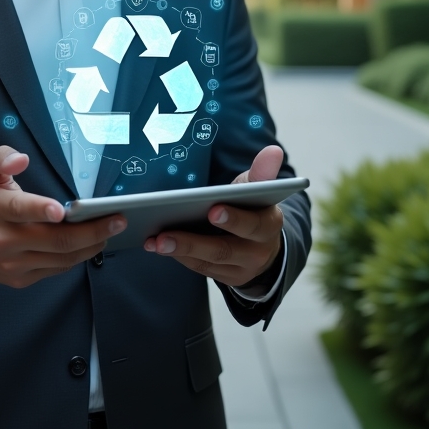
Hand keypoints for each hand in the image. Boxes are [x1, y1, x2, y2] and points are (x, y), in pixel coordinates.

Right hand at [0, 146, 125, 287]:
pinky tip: (91, 243)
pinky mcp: (20, 278)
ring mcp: (12, 263)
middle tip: (117, 220)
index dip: (40, 210)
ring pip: (60, 258)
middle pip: (54, 240)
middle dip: (91, 231)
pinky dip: (77, 257)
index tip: (62, 211)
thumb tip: (20, 159)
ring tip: (111, 231)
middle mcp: (2, 239)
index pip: (19, 210)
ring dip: (91, 245)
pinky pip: (56, 269)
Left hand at [143, 145, 284, 287]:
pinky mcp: (226, 278)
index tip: (212, 210)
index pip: (253, 225)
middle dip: (192, 243)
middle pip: (224, 249)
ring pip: (208, 262)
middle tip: (164, 235)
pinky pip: (201, 268)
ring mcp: (241, 269)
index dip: (234, 219)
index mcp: (269, 226)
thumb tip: (273, 150)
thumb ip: (262, 173)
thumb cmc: (253, 208)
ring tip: (155, 241)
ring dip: (179, 251)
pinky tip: (157, 245)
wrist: (262, 244)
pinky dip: (179, 256)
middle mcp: (257, 252)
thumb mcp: (259, 190)